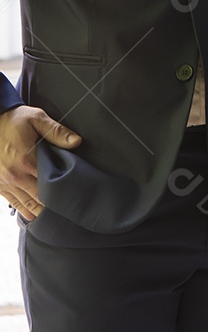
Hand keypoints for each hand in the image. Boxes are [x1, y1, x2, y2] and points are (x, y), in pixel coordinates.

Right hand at [0, 105, 81, 220]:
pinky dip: (25, 209)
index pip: (49, 184)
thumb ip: (57, 131)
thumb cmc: (14, 120)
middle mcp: (15, 176)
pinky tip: (35, 213)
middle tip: (68, 205)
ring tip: (55, 212)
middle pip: (39, 199)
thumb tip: (76, 141)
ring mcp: (5, 183)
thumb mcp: (37, 119)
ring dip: (40, 209)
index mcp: (26, 161)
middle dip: (53, 202)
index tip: (73, 192)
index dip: (62, 190)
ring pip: (26, 205)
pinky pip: (13, 203)